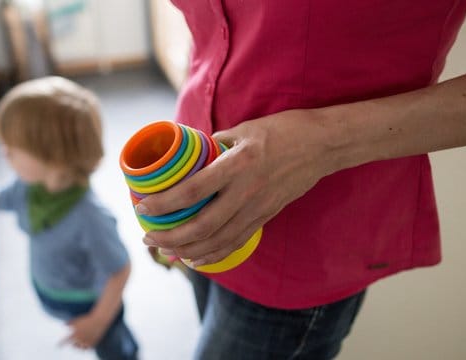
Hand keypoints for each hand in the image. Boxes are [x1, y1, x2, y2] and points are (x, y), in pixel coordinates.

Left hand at [58, 313, 106, 349]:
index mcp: (75, 333)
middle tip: (74, 340)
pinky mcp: (92, 344)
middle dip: (73, 343)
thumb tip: (64, 325)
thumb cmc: (87, 319)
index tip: (57, 347)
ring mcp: (86, 342)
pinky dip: (84, 346)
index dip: (61, 344)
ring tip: (80, 341)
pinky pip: (86, 348)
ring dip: (78, 345)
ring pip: (79, 348)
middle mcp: (80, 339)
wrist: (99, 320)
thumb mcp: (77, 319)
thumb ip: (70, 323)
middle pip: (73, 345)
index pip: (66, 341)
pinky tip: (84, 343)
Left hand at [138, 109, 339, 266]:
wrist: (322, 146)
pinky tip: (195, 259)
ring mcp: (258, 208)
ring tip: (164, 250)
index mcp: (237, 165)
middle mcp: (246, 191)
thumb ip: (214, 144)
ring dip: (187, 250)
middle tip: (148, 236)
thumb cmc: (282, 131)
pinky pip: (236, 243)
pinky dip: (213, 255)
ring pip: (217, 241)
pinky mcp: (266, 217)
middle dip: (169, 236)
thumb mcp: (243, 129)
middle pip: (201, 225)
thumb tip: (190, 153)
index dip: (164, 203)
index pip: (193, 191)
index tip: (143, 208)